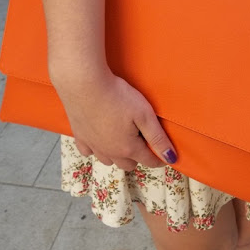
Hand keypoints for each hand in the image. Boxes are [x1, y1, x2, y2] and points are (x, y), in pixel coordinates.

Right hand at [54, 71, 176, 170]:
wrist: (84, 84)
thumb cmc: (117, 96)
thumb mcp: (144, 115)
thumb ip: (157, 138)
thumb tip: (171, 158)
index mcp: (127, 147)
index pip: (148, 160)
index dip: (159, 160)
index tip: (165, 158)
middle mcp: (109, 152)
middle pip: (127, 164)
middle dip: (138, 158)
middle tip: (143, 145)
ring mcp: (92, 145)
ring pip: (108, 161)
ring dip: (117, 156)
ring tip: (122, 143)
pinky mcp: (79, 135)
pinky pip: (87, 152)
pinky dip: (95, 150)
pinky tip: (98, 141)